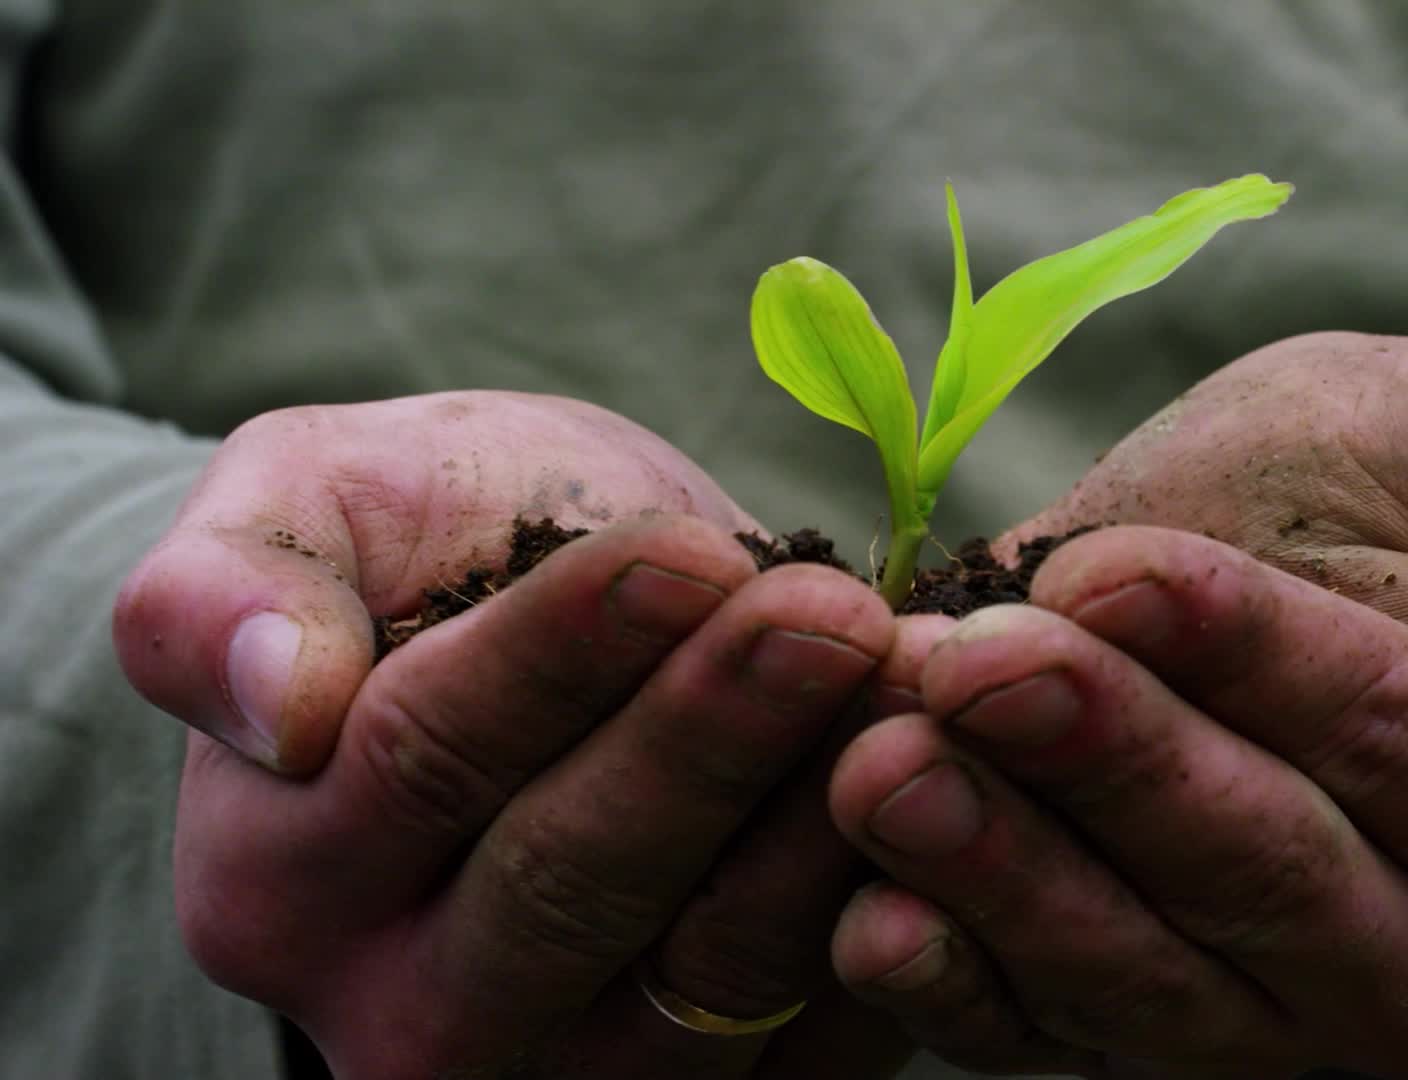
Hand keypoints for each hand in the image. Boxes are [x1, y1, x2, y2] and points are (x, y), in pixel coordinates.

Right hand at [116, 391, 915, 1077]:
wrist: (567, 648)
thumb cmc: (433, 554)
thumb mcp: (308, 507)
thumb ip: (226, 588)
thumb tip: (270, 701)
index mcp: (282, 876)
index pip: (423, 761)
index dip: (563, 654)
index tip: (685, 554)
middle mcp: (410, 1017)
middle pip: (572, 883)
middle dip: (716, 737)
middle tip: (840, 619)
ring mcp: (571, 1076)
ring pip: (713, 970)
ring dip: (827, 820)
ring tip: (915, 680)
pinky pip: (821, 1031)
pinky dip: (899, 906)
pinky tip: (960, 784)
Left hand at [824, 334, 1407, 1075]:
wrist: (1311, 570)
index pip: (1389, 731)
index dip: (1243, 648)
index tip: (1108, 570)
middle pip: (1253, 863)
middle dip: (1101, 760)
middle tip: (964, 667)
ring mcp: (1277, 1016)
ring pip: (1139, 968)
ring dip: (1000, 874)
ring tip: (884, 768)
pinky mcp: (1144, 1029)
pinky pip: (1046, 1036)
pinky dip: (954, 986)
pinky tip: (870, 920)